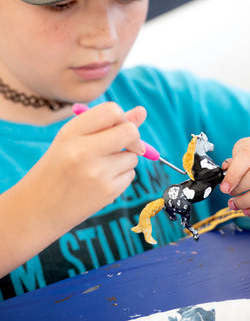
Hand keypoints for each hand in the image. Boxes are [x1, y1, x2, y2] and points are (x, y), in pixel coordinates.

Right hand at [0, 102, 145, 275]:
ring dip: (124, 160)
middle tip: (125, 146)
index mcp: (71, 132)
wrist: (37, 210)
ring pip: (133, 156)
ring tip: (99, 169)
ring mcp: (97, 173)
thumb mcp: (73, 140)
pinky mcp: (107, 192)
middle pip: (130, 131)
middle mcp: (83, 151)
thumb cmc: (57, 168)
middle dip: (134, 138)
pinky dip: (121, 177)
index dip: (122, 117)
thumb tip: (142, 111)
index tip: (119, 127)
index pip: (112, 110)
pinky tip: (100, 183)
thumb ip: (107, 124)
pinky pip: (130, 175)